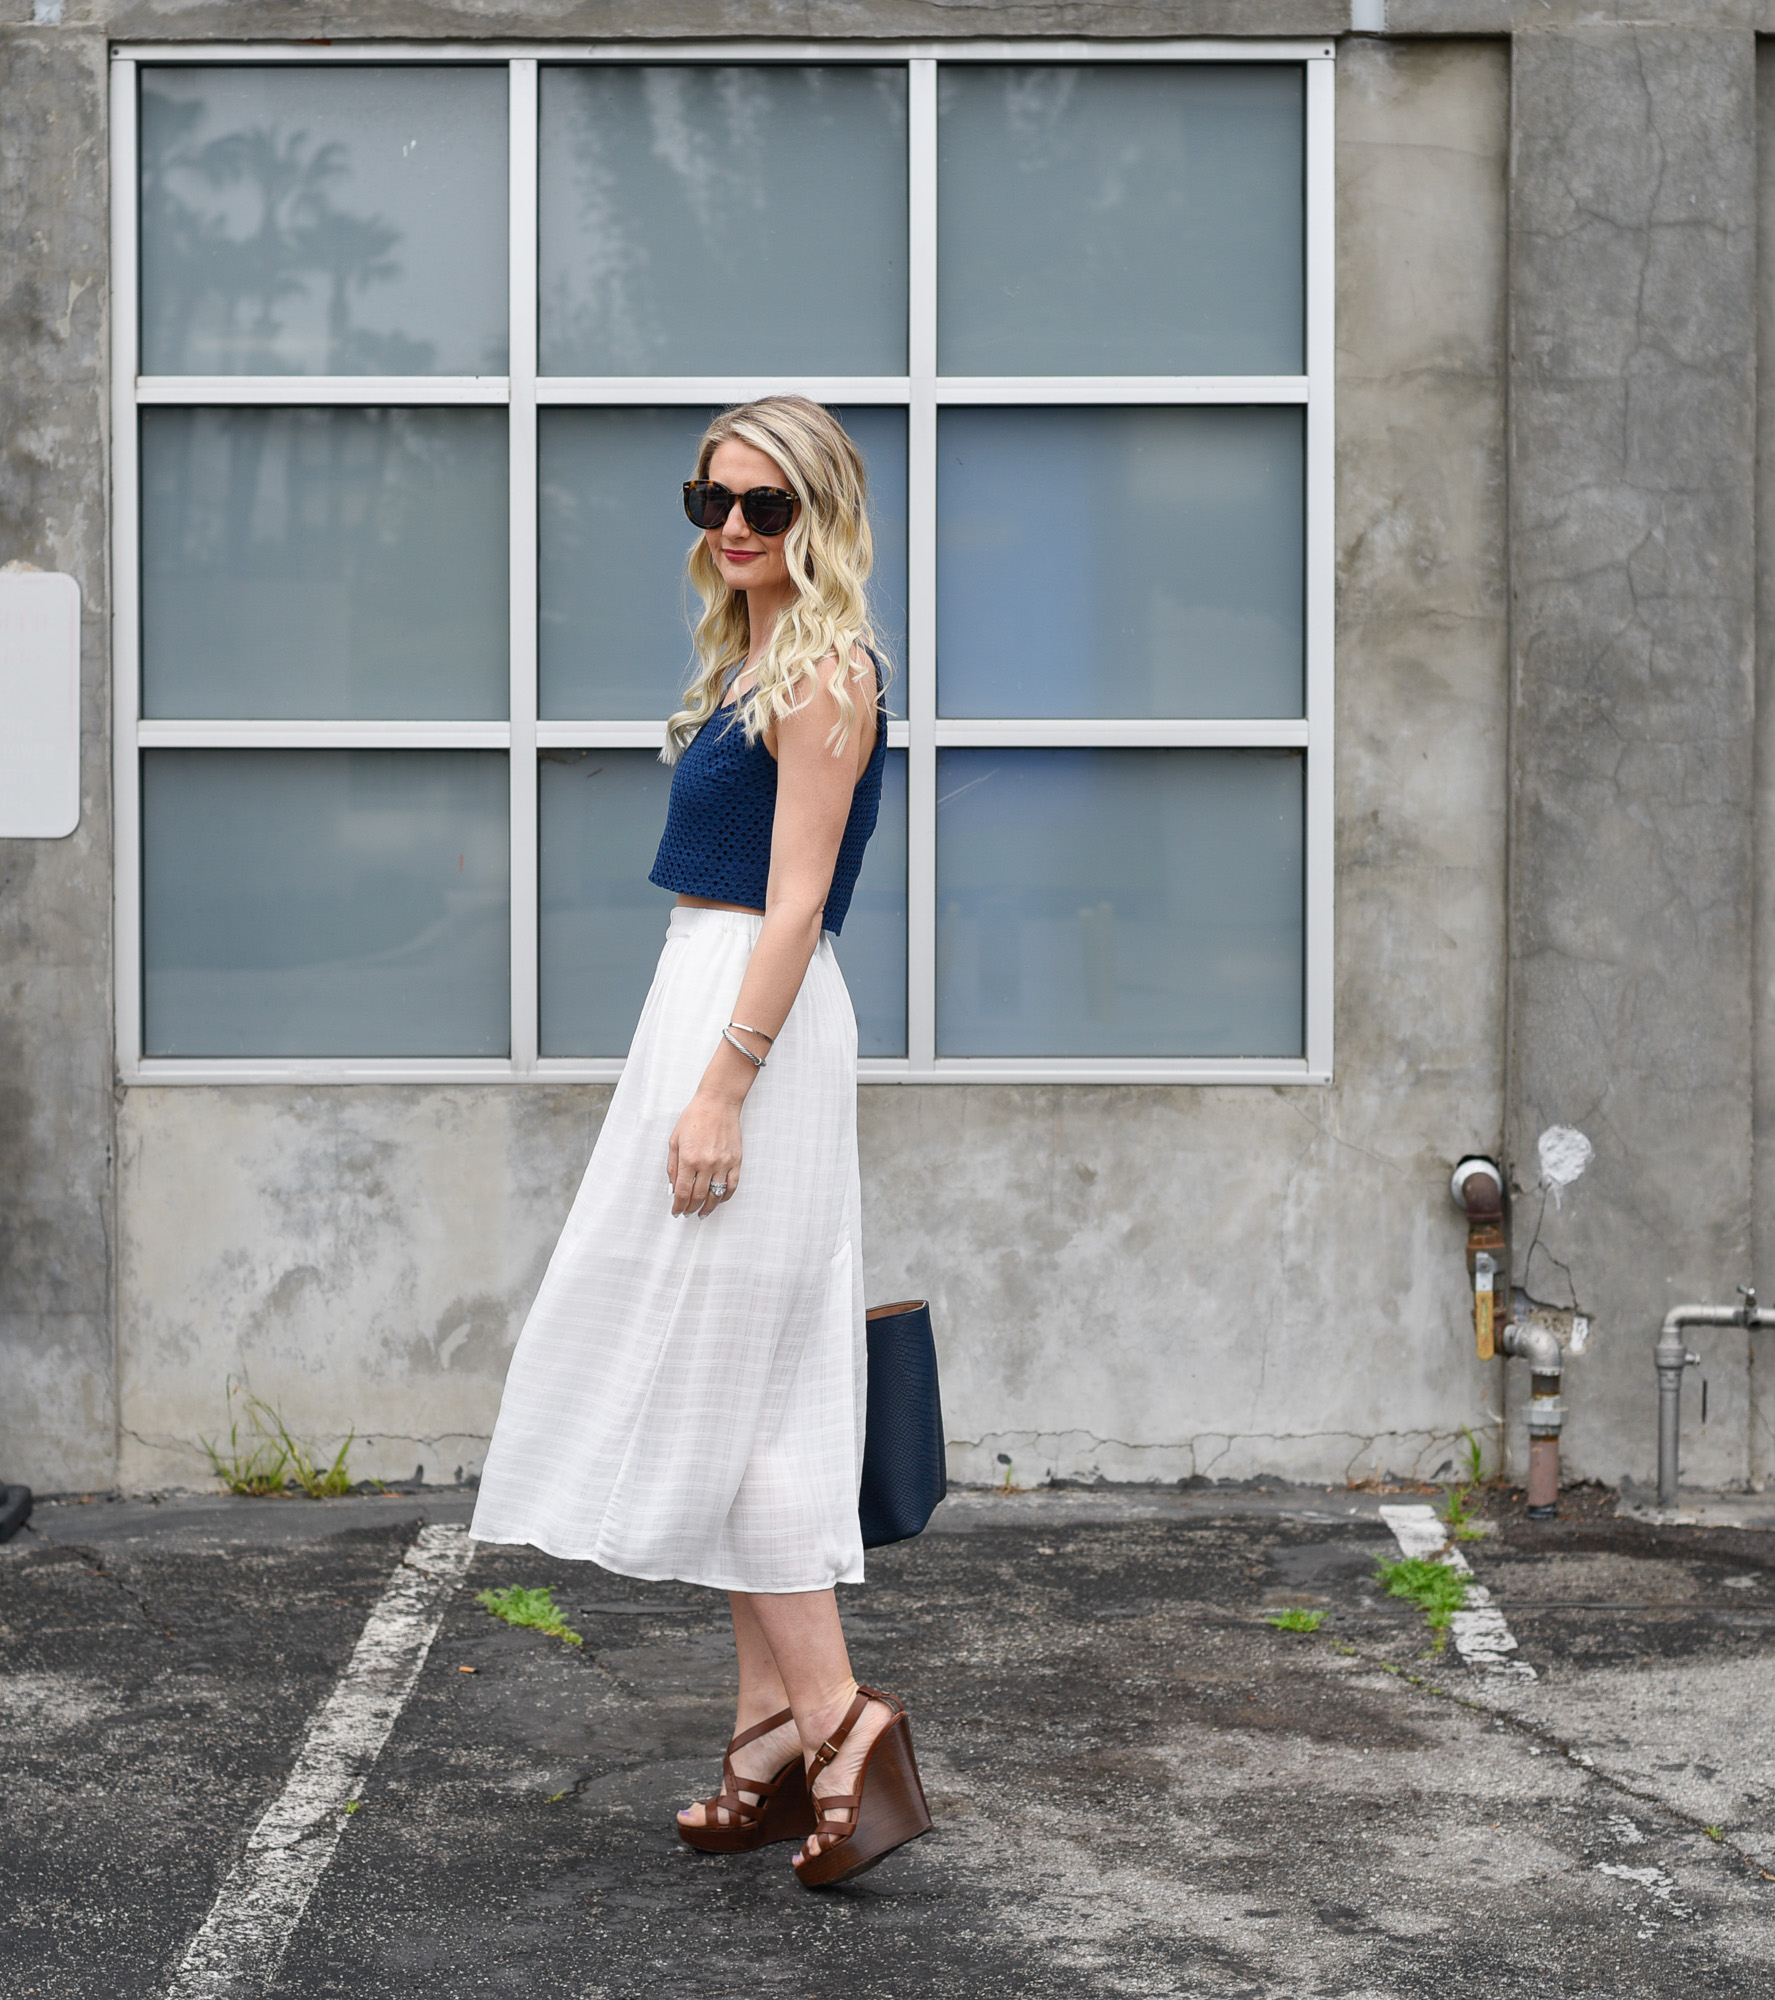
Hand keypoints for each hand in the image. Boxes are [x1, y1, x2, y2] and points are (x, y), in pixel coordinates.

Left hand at [666, 1085, 742, 1216]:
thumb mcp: (675, 1140)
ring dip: (708, 1207)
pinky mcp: (736, 1161)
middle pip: (698, 1197)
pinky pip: (732, 1185)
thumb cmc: (694, 1118)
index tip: (676, 1211)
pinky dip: (725, 1197)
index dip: (679, 1206)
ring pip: (716, 1195)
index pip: (683, 1192)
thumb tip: (673, 1187)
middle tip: (687, 1213)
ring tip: (702, 1212)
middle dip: (691, 1209)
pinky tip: (719, 1200)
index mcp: (689, 1159)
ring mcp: (723, 1163)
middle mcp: (707, 1163)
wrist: (717, 1103)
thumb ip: (673, 1166)